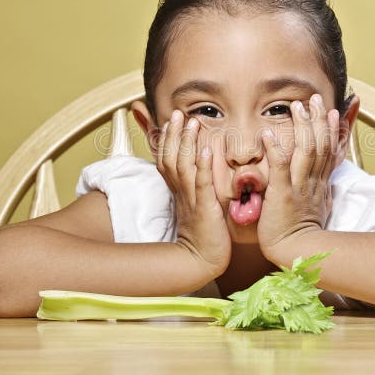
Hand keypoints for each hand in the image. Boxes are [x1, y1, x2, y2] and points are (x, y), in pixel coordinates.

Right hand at [156, 109, 230, 278]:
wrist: (203, 261)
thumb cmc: (205, 234)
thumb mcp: (196, 205)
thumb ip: (195, 186)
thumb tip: (198, 168)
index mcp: (179, 191)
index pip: (167, 160)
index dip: (167, 139)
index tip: (171, 120)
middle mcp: (181, 193)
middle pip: (171, 158)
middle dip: (173, 134)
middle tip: (177, 112)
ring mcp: (192, 200)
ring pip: (184, 167)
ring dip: (186, 143)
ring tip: (191, 122)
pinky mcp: (205, 210)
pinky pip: (203, 186)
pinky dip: (204, 167)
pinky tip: (207, 151)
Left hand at [257, 94, 339, 258]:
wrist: (295, 253)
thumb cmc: (300, 234)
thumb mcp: (316, 207)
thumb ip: (317, 189)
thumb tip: (321, 178)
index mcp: (320, 185)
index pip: (328, 151)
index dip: (329, 129)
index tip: (330, 111)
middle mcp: (313, 182)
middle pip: (320, 145)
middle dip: (318, 119)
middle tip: (315, 99)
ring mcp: (299, 187)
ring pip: (306, 150)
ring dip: (302, 126)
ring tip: (296, 106)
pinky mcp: (283, 194)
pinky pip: (280, 167)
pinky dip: (275, 148)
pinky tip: (267, 133)